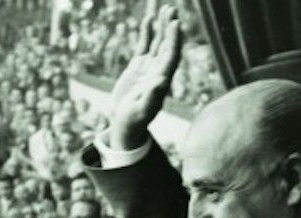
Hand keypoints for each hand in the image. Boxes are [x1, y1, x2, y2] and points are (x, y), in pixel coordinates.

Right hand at [106, 5, 183, 150]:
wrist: (125, 124)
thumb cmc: (134, 120)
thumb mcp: (141, 110)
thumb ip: (151, 96)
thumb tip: (162, 80)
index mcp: (162, 79)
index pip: (171, 55)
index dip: (174, 39)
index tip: (175, 23)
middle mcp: (158, 69)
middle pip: (167, 44)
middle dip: (170, 27)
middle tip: (172, 9)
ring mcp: (149, 66)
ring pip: (157, 41)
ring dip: (161, 26)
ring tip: (165, 8)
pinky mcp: (138, 66)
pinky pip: (144, 45)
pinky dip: (147, 33)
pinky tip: (148, 19)